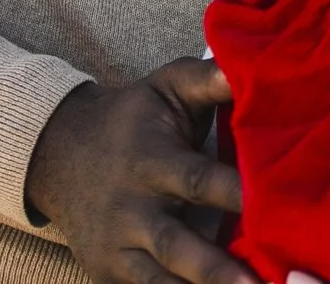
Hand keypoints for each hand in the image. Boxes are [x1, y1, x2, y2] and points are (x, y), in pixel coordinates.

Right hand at [24, 59, 254, 283]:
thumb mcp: (166, 88)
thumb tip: (251, 66)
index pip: (197, 180)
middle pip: (174, 244)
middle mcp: (131, 208)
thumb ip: (209, 79)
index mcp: (150, 161)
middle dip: (215, 268)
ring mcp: (116, 246)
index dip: (233, 193)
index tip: (272, 204)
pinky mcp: (109, 272)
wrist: (57, 153)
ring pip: (159, 281)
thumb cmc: (131, 117)